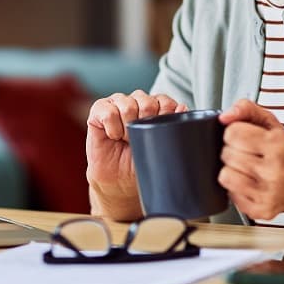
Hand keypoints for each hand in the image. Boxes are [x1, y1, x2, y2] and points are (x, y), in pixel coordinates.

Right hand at [86, 90, 186, 205]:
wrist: (119, 182)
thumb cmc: (141, 163)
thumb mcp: (162, 148)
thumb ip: (174, 127)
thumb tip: (183, 107)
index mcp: (156, 107)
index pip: (165, 101)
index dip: (164, 116)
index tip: (158, 135)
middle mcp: (137, 101)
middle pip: (147, 101)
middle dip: (145, 123)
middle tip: (139, 140)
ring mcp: (118, 103)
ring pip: (128, 105)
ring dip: (127, 127)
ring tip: (125, 140)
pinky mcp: (99, 109)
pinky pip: (108, 112)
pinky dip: (112, 128)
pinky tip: (113, 136)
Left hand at [217, 99, 283, 219]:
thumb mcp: (271, 123)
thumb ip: (246, 109)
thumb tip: (224, 117)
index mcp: (278, 146)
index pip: (232, 133)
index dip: (234, 133)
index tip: (244, 137)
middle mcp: (275, 171)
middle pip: (227, 154)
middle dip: (233, 151)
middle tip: (248, 153)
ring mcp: (268, 194)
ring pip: (225, 176)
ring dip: (232, 170)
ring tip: (247, 168)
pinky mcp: (261, 210)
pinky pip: (230, 195)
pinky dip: (236, 188)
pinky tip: (250, 183)